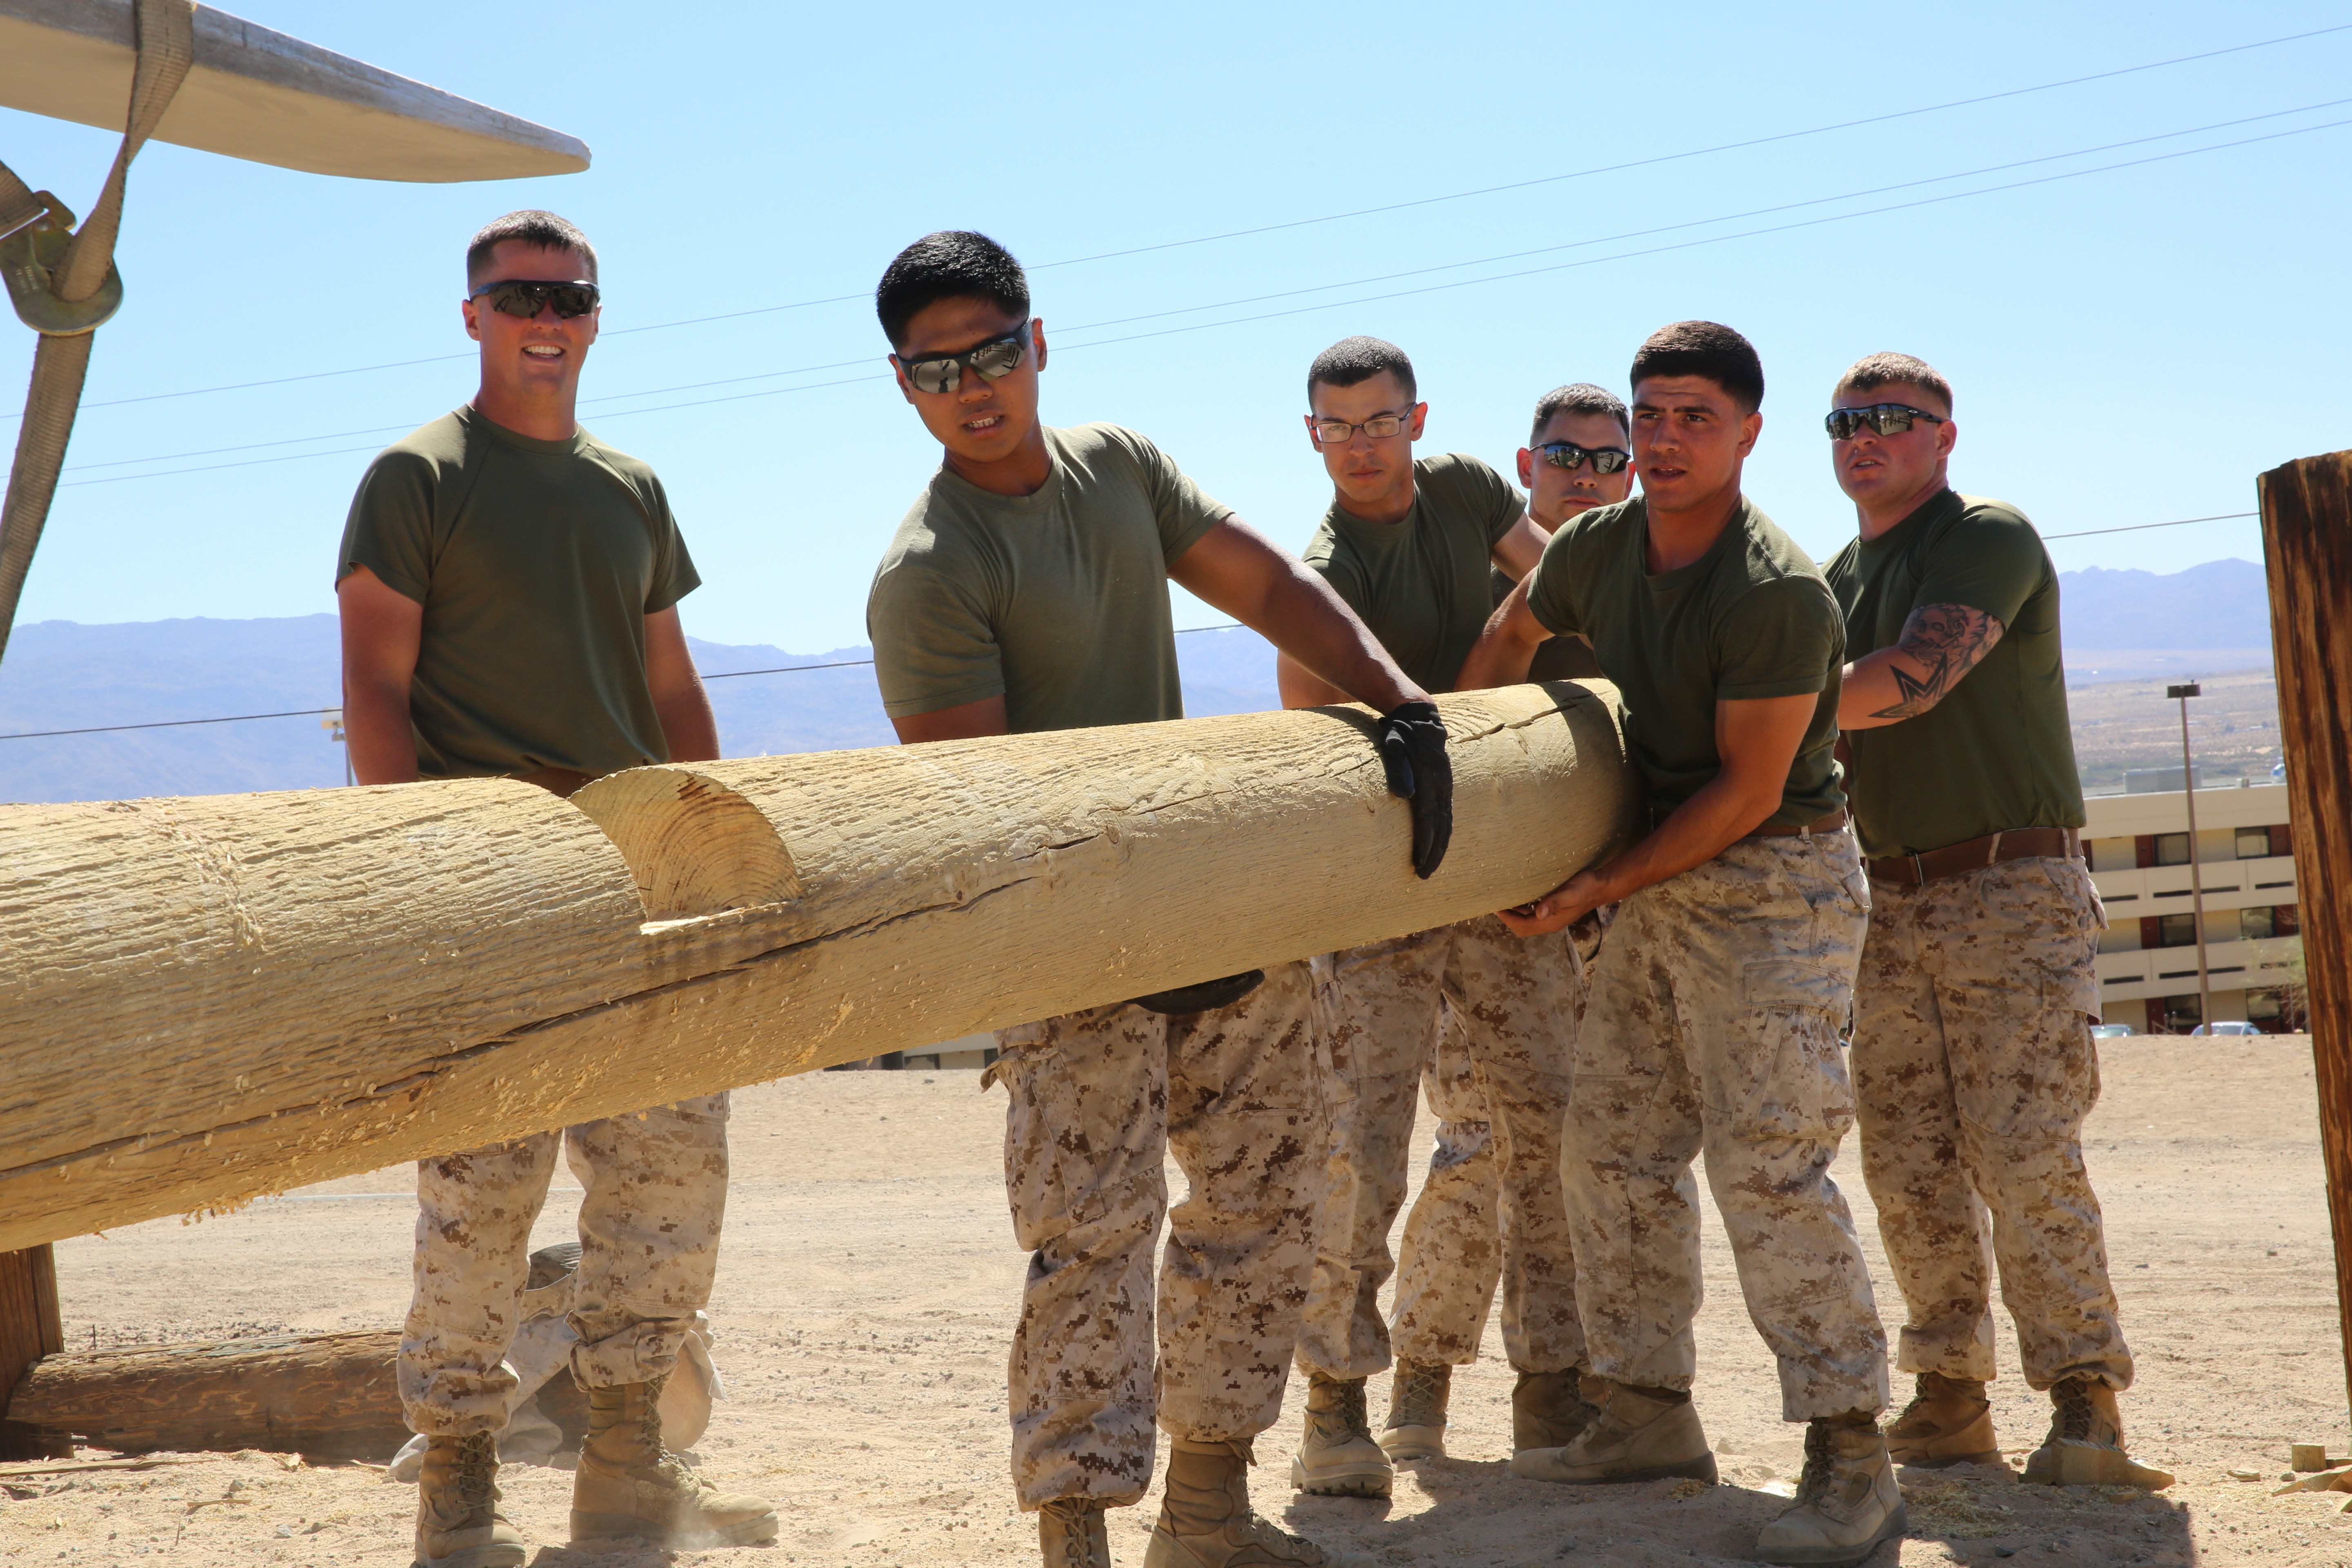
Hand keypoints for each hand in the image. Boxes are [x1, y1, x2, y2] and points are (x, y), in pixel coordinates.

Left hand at [1375, 700, 1451, 878]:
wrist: (1418, 715)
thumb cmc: (1399, 732)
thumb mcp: (1393, 744)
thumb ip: (1397, 767)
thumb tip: (1404, 795)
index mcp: (1430, 778)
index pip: (1428, 818)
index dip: (1425, 843)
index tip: (1419, 864)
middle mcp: (1442, 784)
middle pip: (1441, 826)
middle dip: (1434, 852)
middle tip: (1424, 875)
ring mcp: (1445, 784)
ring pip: (1447, 822)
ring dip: (1440, 845)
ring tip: (1430, 866)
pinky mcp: (1444, 784)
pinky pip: (1446, 813)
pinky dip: (1443, 832)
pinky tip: (1437, 844)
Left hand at [1497, 873, 1602, 936]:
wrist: (1600, 886)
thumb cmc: (1585, 888)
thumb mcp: (1570, 894)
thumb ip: (1554, 903)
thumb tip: (1538, 913)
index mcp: (1551, 922)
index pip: (1522, 926)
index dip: (1508, 919)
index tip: (1496, 907)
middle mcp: (1549, 922)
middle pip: (1522, 926)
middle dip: (1508, 917)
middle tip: (1496, 902)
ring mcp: (1551, 916)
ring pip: (1526, 919)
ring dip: (1514, 912)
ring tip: (1503, 898)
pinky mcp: (1553, 908)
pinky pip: (1533, 911)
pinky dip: (1523, 906)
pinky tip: (1519, 895)